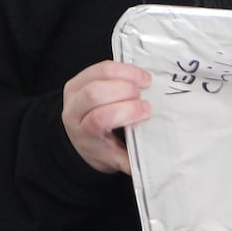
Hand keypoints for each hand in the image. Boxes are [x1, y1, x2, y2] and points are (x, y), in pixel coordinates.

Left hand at [62, 60, 151, 174]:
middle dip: (125, 90)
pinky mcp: (80, 78)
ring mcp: (74, 93)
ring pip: (98, 75)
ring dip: (126, 75)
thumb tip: (158, 163)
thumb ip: (133, 161)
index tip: (147, 111)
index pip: (99, 119)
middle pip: (95, 94)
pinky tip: (137, 75)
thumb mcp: (116, 159)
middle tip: (144, 96)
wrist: (81, 138)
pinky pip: (101, 66)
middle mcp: (73, 112)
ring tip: (145, 81)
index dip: (125, 112)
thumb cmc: (103, 147)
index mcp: (84, 134)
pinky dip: (123, 68)